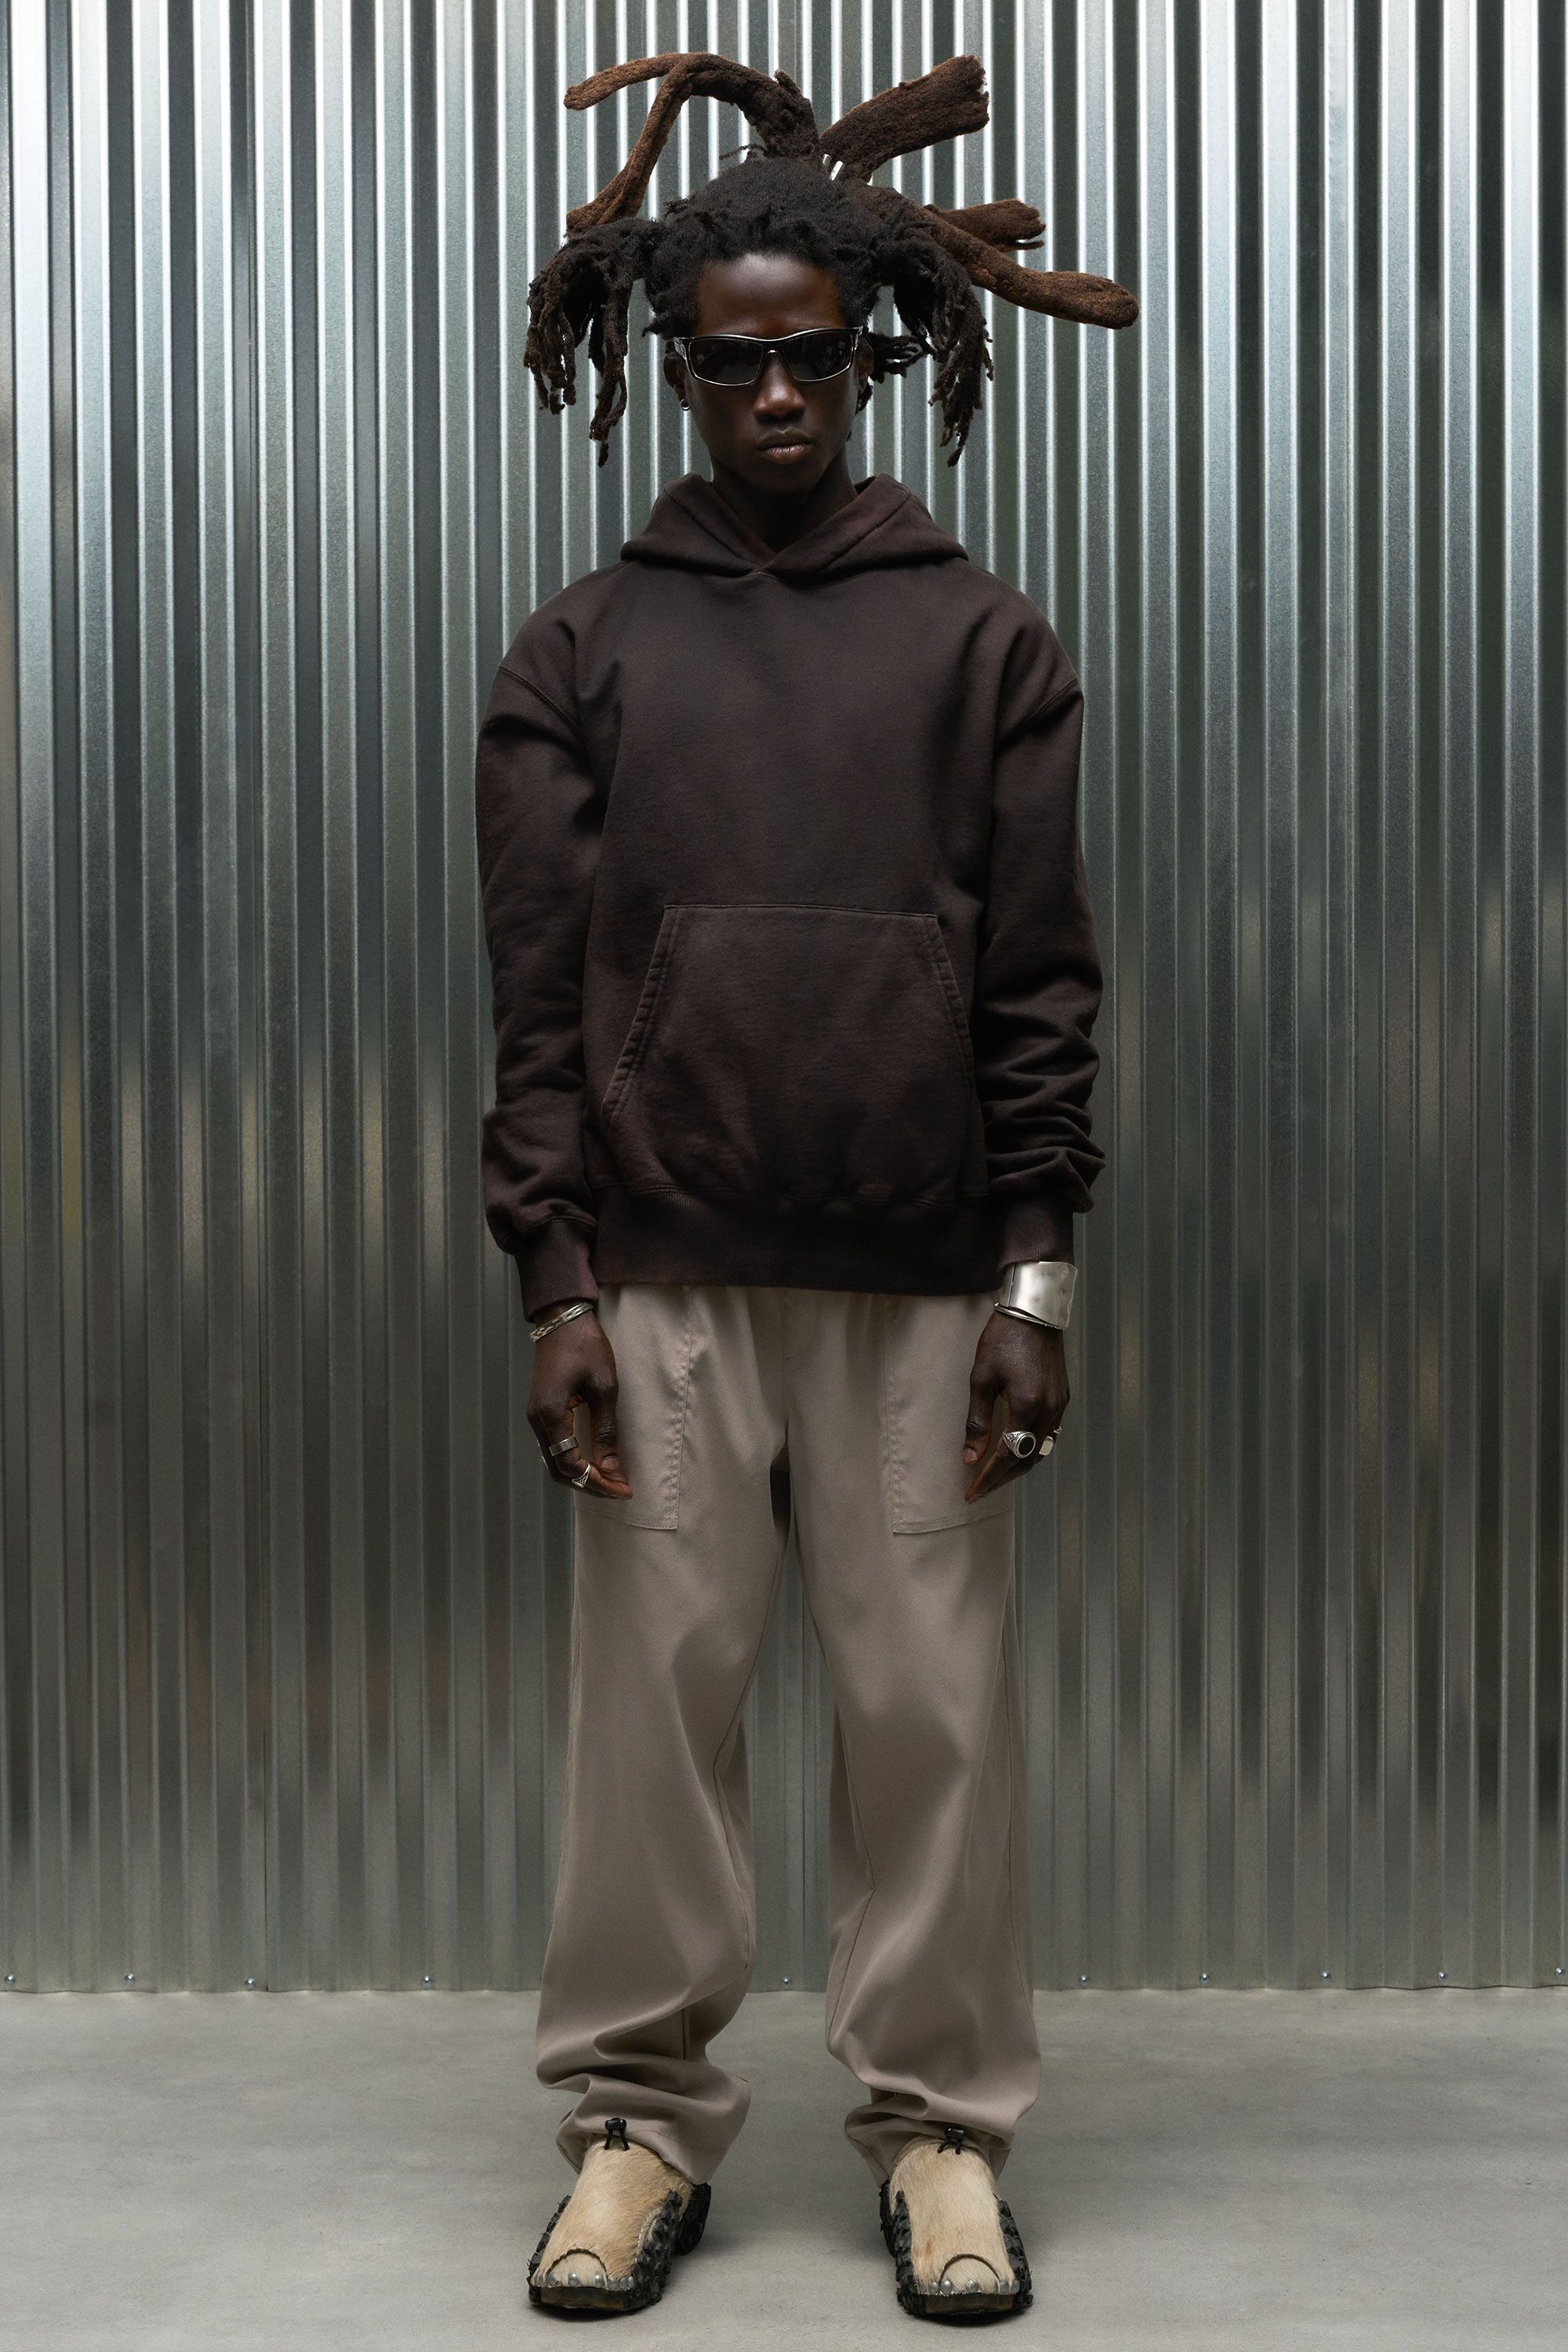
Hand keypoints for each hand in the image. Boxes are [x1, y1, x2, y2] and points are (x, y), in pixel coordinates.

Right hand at [527, 1305, 632, 1499]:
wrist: (562, 1318)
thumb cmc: (585, 1346)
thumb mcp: (605, 1387)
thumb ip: (606, 1430)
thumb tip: (610, 1468)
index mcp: (550, 1415)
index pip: (570, 1465)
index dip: (597, 1482)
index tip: (623, 1489)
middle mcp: (537, 1420)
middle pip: (559, 1470)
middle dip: (590, 1485)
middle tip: (619, 1490)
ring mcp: (536, 1415)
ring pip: (555, 1460)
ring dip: (582, 1473)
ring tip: (611, 1479)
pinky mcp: (541, 1410)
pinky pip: (555, 1446)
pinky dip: (574, 1459)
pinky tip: (595, 1461)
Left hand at [962, 1312, 1067, 1502]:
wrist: (1034, 1312)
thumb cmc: (1003, 1339)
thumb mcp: (981, 1378)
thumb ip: (977, 1421)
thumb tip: (970, 1458)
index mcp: (1026, 1405)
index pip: (1006, 1456)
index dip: (988, 1478)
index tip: (970, 1493)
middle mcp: (1048, 1410)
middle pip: (1026, 1460)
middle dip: (1002, 1479)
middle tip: (980, 1490)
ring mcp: (1059, 1405)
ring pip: (1039, 1450)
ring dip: (1017, 1467)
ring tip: (995, 1476)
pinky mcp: (1062, 1398)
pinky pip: (1047, 1435)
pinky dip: (1030, 1450)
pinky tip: (1015, 1450)